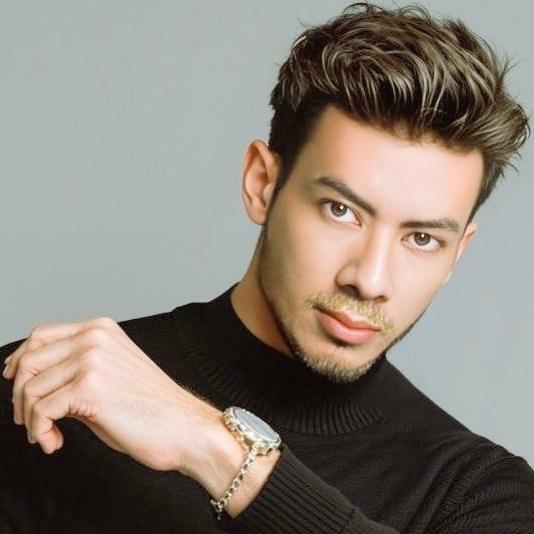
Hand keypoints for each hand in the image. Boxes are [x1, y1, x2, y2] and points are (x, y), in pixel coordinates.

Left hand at [2, 317, 221, 472]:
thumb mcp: (111, 374)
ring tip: (49, 435)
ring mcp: (92, 360)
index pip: (41, 335)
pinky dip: (40, 431)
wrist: (184, 426)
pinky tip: (56, 442)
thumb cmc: (150, 407)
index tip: (15, 384)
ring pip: (30, 387)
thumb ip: (76, 369)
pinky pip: (42, 411)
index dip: (19, 361)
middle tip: (33, 421)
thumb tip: (34, 382)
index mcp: (101, 329)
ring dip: (31, 419)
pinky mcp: (90, 388)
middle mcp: (95, 337)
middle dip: (21, 395)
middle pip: (29, 359)